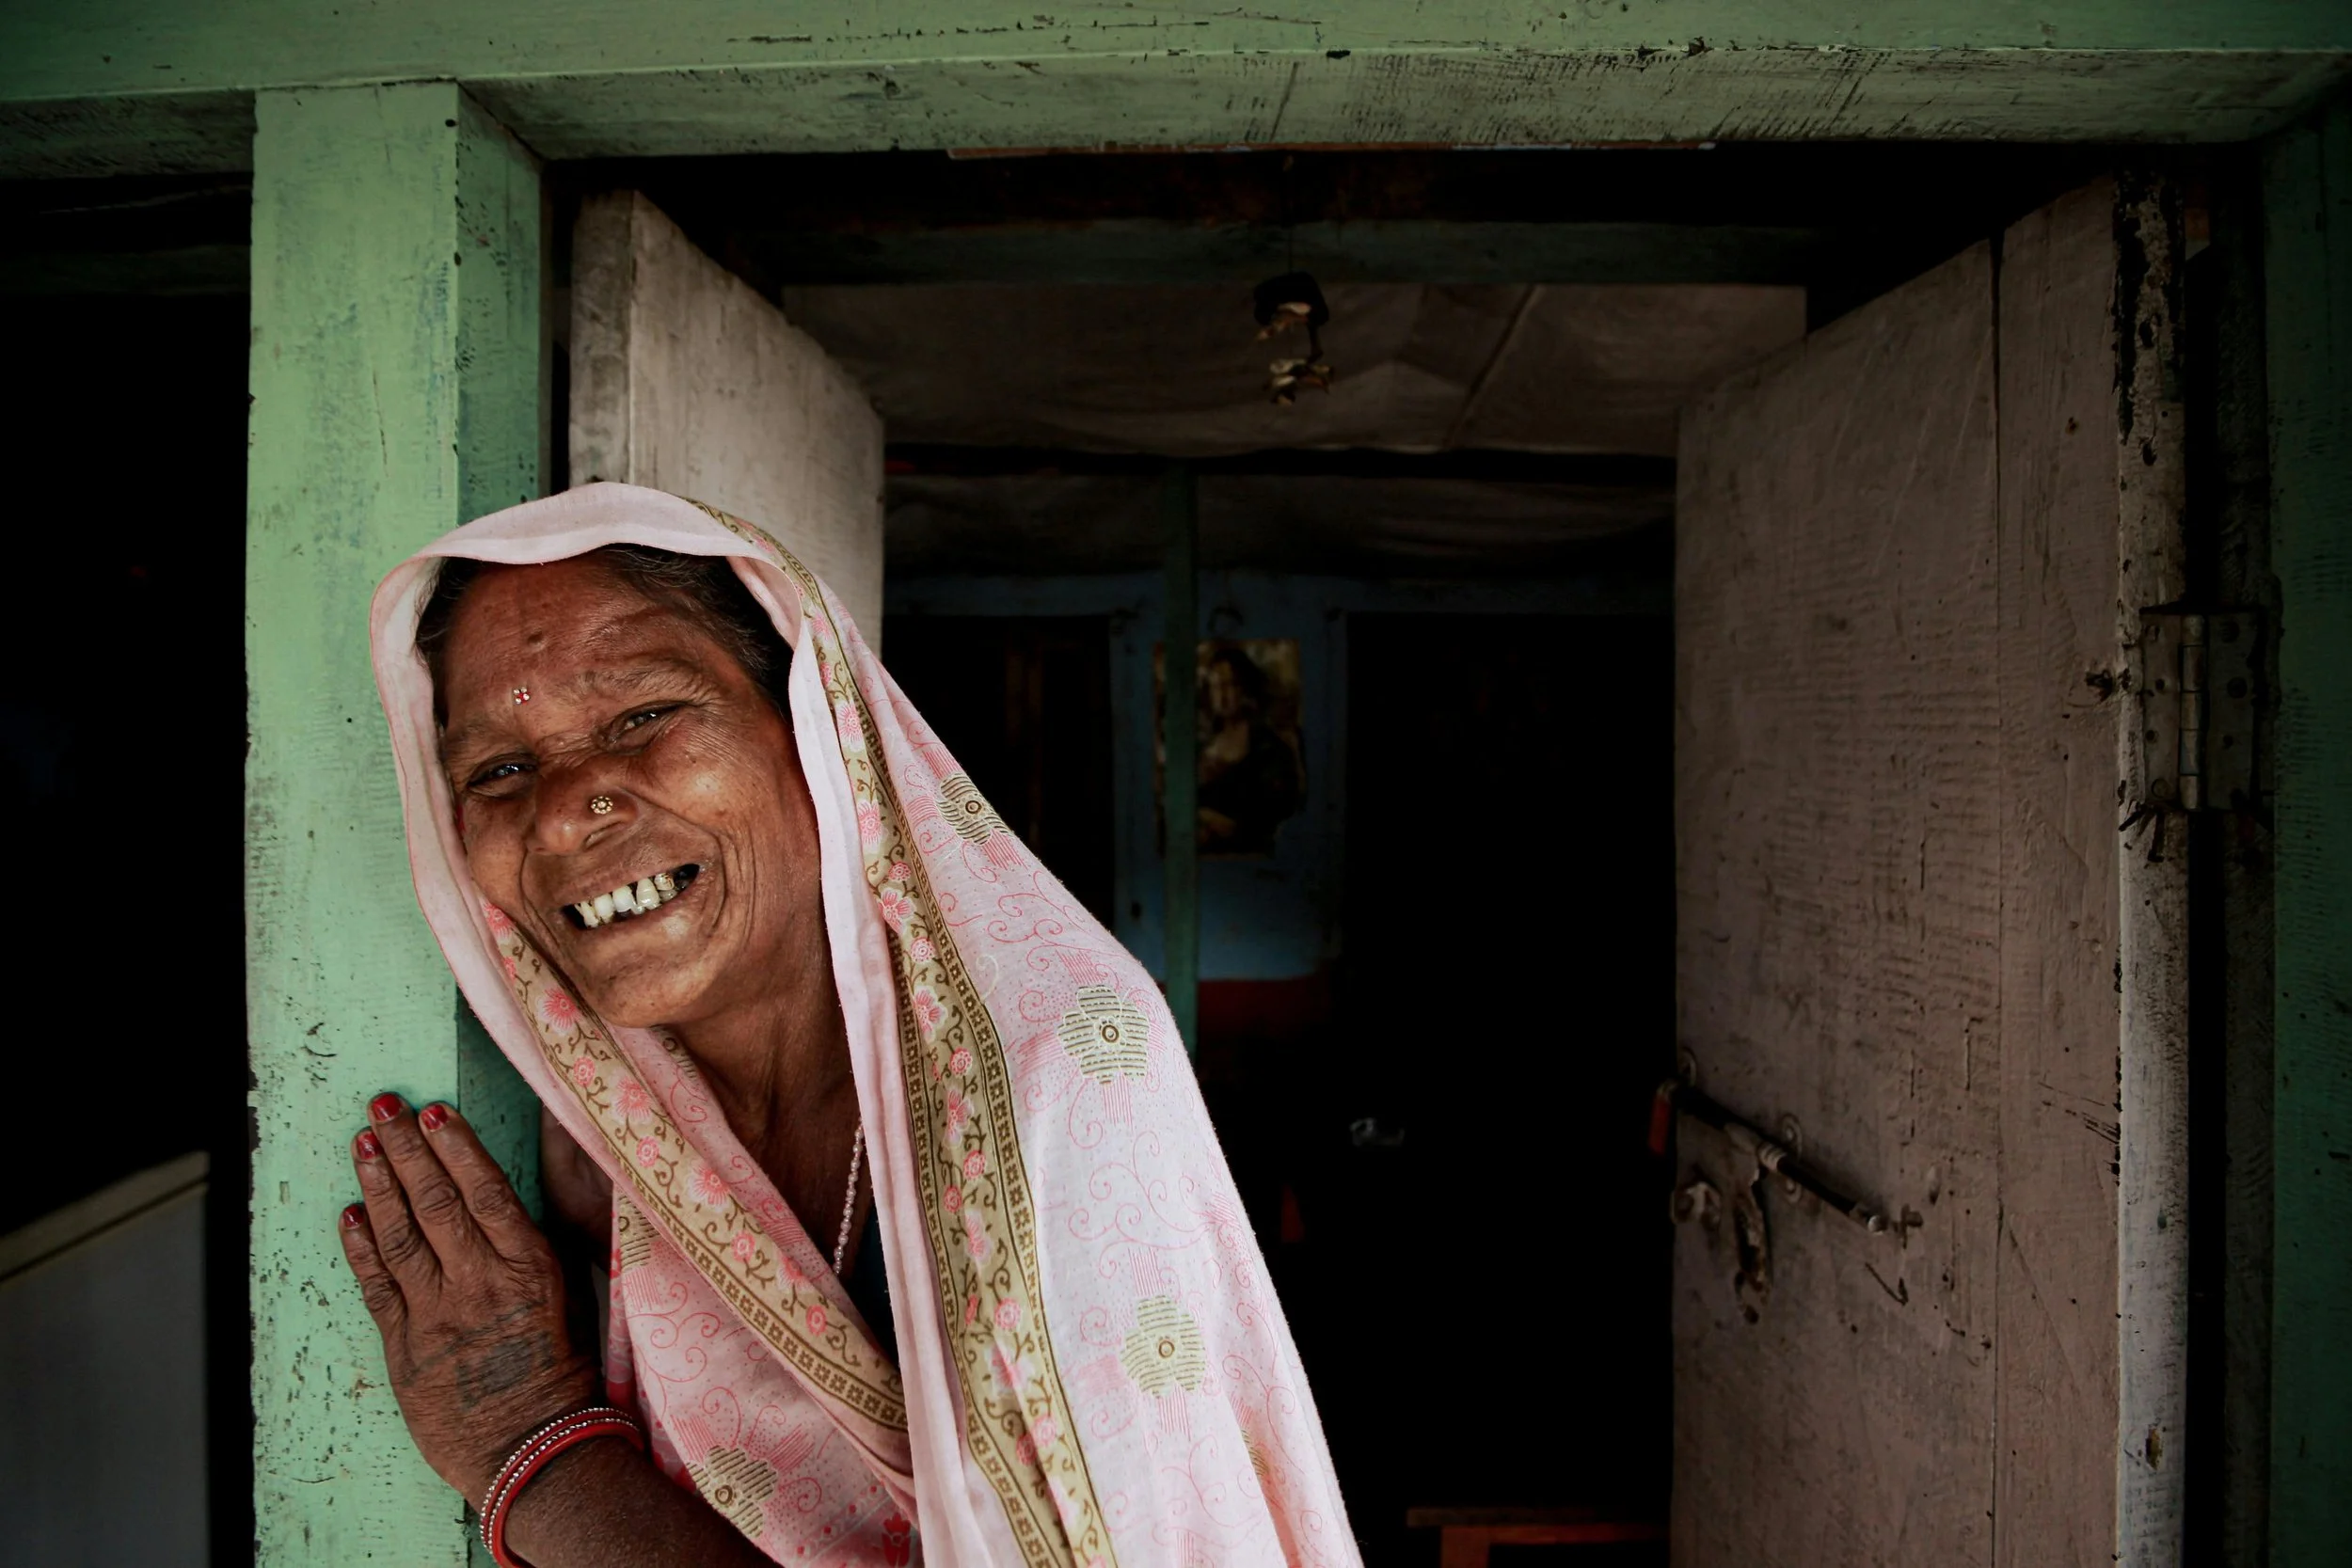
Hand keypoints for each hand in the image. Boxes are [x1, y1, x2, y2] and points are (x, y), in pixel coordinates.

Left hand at [338, 1094, 599, 1500]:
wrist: (534, 1449)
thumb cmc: (561, 1374)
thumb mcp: (570, 1298)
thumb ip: (533, 1250)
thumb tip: (504, 1202)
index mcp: (528, 1267)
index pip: (484, 1190)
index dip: (454, 1147)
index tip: (433, 1112)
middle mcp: (479, 1284)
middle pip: (434, 1201)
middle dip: (405, 1149)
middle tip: (382, 1107)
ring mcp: (437, 1315)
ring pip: (398, 1235)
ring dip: (377, 1185)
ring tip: (362, 1144)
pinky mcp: (405, 1348)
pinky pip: (377, 1287)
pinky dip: (360, 1248)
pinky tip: (349, 1214)